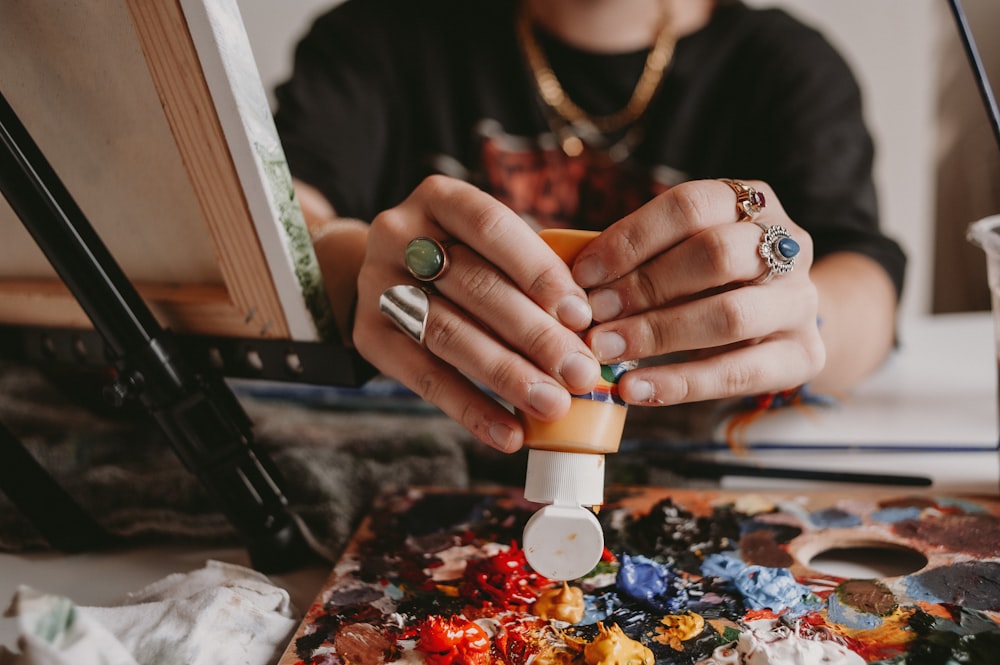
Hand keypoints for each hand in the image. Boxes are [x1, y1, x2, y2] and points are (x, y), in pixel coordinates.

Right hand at [353, 175, 601, 451]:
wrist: (385, 275)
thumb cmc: (462, 259)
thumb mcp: (489, 243)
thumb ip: (533, 268)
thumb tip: (591, 325)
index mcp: (439, 198)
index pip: (491, 227)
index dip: (538, 270)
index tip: (581, 314)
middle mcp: (400, 235)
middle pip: (474, 287)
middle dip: (535, 334)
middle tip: (580, 372)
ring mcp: (377, 285)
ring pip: (448, 333)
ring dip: (507, 375)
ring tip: (553, 405)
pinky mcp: (368, 335)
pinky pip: (423, 378)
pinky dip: (470, 409)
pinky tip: (509, 432)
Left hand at [570, 179, 824, 404]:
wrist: (779, 322)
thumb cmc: (707, 282)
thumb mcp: (679, 255)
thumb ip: (637, 260)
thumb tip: (568, 283)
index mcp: (749, 203)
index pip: (689, 207)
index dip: (631, 239)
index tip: (582, 273)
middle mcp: (787, 244)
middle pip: (714, 256)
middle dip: (643, 287)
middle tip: (591, 315)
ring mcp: (801, 300)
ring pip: (731, 316)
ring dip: (657, 334)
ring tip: (605, 352)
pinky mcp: (804, 355)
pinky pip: (740, 374)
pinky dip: (681, 384)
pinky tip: (636, 390)